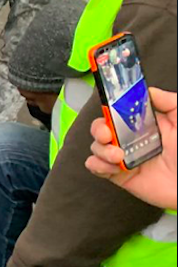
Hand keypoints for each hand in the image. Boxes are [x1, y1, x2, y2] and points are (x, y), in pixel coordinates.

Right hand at [85, 88, 176, 209]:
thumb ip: (169, 102)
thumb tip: (149, 91)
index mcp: (144, 125)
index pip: (118, 112)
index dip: (109, 110)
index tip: (109, 110)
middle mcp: (131, 140)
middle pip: (101, 128)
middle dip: (98, 129)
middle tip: (106, 134)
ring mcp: (124, 157)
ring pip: (96, 147)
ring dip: (100, 150)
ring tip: (117, 156)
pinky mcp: (119, 175)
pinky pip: (96, 167)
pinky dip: (97, 165)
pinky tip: (111, 166)